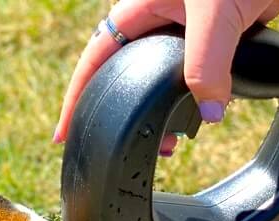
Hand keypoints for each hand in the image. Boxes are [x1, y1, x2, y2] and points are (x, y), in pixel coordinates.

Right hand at [54, 0, 278, 143]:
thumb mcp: (213, 15)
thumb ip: (207, 64)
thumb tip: (209, 114)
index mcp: (137, 12)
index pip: (94, 62)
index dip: (76, 99)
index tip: (65, 134)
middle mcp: (154, 23)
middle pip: (124, 78)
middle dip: (124, 115)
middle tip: (126, 148)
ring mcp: (182, 32)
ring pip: (160, 83)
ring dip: (162, 114)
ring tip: (168, 146)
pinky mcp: (212, 38)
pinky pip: (194, 78)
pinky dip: (193, 102)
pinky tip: (199, 120)